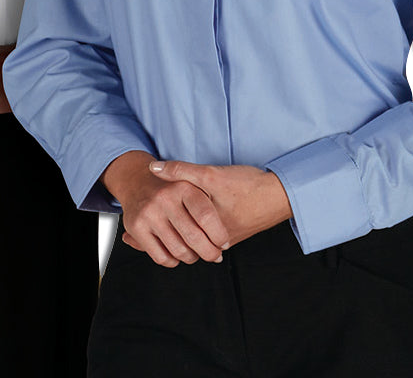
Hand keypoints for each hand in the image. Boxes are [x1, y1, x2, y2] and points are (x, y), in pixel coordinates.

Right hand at [101, 150, 229, 267]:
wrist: (137, 182)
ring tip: (196, 253)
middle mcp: (164, 198)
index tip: (224, 243)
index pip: (206, 216)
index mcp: (182, 186)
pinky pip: (161, 257)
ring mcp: (149, 213)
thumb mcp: (191, 185)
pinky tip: (177, 254)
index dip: (219, 235)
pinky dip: (173, 260)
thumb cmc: (172, 190)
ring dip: (192, 257)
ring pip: (179, 250)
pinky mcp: (136, 227)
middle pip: (194, 237)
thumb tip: (225, 242)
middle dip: (210, 252)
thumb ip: (209, 206)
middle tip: (215, 255)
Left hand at [149, 161, 291, 247]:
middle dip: (160, 242)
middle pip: (180, 244)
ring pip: (193, 243)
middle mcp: (214, 240)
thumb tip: (152, 168)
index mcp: (205, 228)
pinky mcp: (231, 234)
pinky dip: (193, 233)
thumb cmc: (247, 185)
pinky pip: (205, 238)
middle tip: (136, 238)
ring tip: (158, 230)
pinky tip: (187, 223)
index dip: (150, 236)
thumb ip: (181, 171)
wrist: (280, 195)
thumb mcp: (211, 175)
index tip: (131, 234)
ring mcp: (224, 240)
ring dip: (177, 238)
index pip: (172, 237)